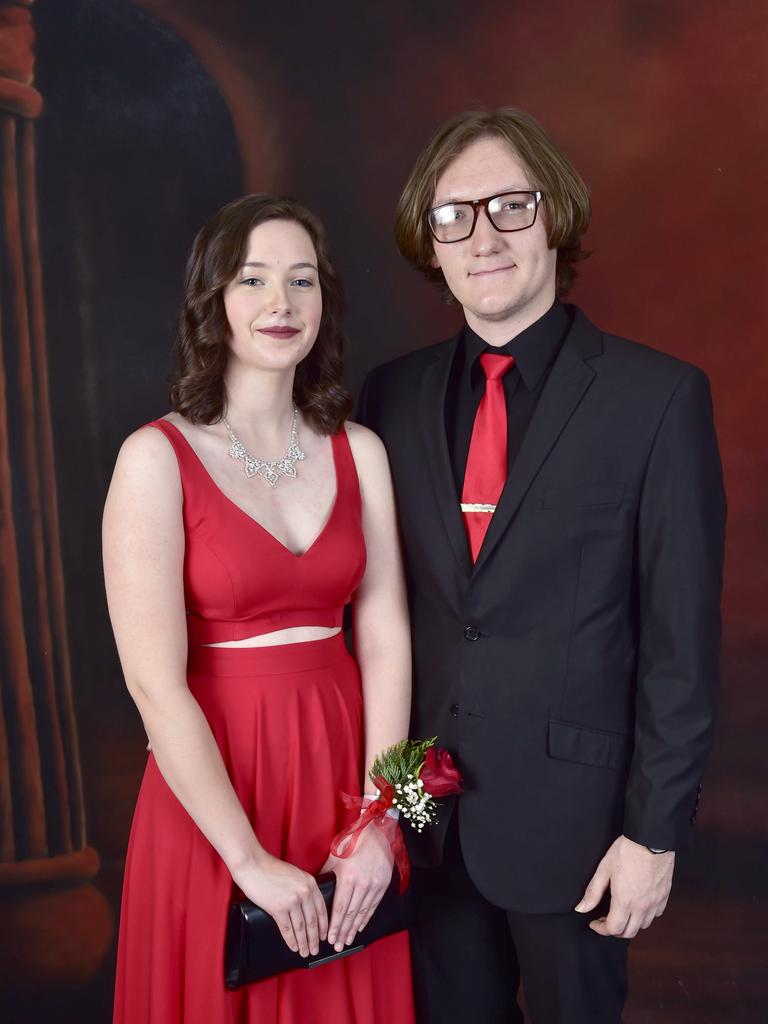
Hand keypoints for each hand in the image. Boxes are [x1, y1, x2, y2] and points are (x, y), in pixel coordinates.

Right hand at [233, 852, 327, 956]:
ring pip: (301, 928)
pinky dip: (291, 940)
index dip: (323, 926)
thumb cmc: (271, 868)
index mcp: (310, 883)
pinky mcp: (278, 908)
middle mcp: (304, 893)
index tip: (324, 936)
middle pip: (313, 921)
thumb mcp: (295, 874)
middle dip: (315, 939)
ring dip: (304, 943)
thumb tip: (308, 906)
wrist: (254, 865)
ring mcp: (292, 901)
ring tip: (305, 952)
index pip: (322, 909)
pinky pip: (287, 929)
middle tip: (316, 950)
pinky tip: (293, 947)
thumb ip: (304, 888)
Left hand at [321, 821, 394, 951]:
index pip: (340, 907)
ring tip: (347, 941)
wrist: (378, 832)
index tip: (329, 938)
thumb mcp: (336, 855)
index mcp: (348, 877)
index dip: (334, 925)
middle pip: (351, 914)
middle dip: (343, 932)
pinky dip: (366, 918)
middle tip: (337, 946)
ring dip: (354, 929)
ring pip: (363, 913)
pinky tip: (360, 927)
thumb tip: (316, 889)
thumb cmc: (354, 841)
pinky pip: (373, 906)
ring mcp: (374, 885)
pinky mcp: (383, 885)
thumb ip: (326, 874)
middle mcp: (362, 884)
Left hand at [575, 835, 674, 938]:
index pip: (613, 929)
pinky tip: (638, 905)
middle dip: (615, 930)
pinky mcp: (664, 896)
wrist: (651, 839)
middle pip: (629, 932)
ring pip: (643, 926)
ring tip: (621, 912)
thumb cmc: (627, 851)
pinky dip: (646, 916)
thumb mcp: (604, 869)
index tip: (594, 923)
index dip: (601, 929)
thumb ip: (593, 892)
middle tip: (605, 920)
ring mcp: (655, 902)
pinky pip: (656, 914)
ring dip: (631, 924)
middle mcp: (642, 907)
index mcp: (624, 901)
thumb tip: (581, 908)